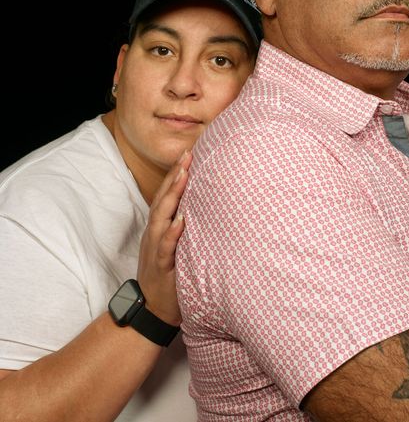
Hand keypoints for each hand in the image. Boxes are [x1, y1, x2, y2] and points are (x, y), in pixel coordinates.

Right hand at [137, 150, 191, 324]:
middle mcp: (155, 233)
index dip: (176, 174)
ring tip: (184, 175)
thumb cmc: (168, 276)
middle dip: (175, 175)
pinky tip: (181, 220)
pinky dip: (172, 232)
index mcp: (160, 228)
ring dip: (173, 195)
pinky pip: (165, 247)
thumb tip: (201, 207)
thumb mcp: (176, 247)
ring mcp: (156, 248)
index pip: (167, 195)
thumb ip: (183, 228)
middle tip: (188, 154)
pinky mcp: (160, 266)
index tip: (188, 152)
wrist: (152, 311)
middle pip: (163, 198)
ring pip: (162, 217)